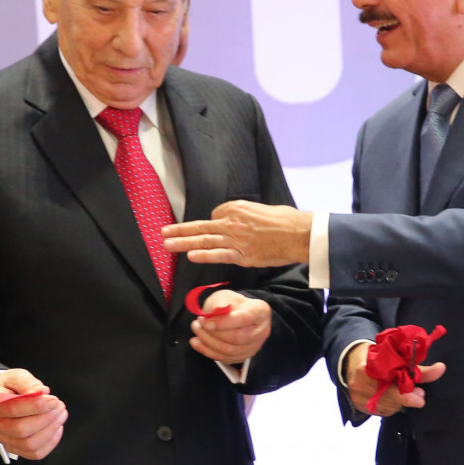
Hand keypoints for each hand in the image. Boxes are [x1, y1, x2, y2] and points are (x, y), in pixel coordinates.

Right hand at [0, 368, 65, 459]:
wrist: (1, 399)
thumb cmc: (9, 387)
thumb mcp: (15, 377)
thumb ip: (27, 382)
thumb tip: (42, 392)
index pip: (12, 408)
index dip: (35, 405)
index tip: (53, 400)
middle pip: (21, 430)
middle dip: (46, 418)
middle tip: (59, 405)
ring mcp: (4, 439)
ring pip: (29, 444)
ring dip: (51, 430)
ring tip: (60, 413)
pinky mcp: (15, 448)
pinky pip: (35, 453)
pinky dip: (51, 441)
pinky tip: (56, 427)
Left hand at [160, 201, 311, 267]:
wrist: (300, 234)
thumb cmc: (287, 220)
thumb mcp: (264, 209)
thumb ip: (248, 215)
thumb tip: (243, 222)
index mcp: (237, 207)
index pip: (215, 216)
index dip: (213, 223)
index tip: (214, 228)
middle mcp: (233, 222)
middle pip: (201, 227)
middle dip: (180, 230)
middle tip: (163, 232)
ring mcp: (237, 240)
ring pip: (204, 240)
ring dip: (183, 242)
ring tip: (167, 244)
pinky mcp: (243, 256)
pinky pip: (219, 255)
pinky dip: (204, 255)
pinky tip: (189, 256)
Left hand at [190, 289, 271, 365]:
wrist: (236, 314)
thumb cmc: (231, 304)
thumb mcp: (224, 296)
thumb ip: (220, 302)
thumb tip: (216, 310)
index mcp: (260, 311)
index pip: (244, 319)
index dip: (223, 322)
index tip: (205, 321)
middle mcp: (262, 331)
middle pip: (238, 338)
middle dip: (213, 333)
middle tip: (197, 324)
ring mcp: (254, 346)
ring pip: (230, 351)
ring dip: (208, 343)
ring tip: (196, 331)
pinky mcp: (244, 357)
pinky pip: (225, 358)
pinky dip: (208, 352)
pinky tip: (197, 343)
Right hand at [345, 344, 445, 416]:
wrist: (349, 362)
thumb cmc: (377, 356)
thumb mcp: (395, 357)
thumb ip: (418, 368)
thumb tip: (441, 369)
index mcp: (367, 367)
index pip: (387, 384)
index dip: (404, 393)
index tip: (420, 398)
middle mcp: (359, 384)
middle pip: (389, 398)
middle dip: (406, 398)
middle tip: (419, 396)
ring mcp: (357, 397)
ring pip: (387, 407)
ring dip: (399, 402)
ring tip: (402, 392)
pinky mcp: (358, 406)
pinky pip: (381, 411)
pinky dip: (390, 406)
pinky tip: (391, 398)